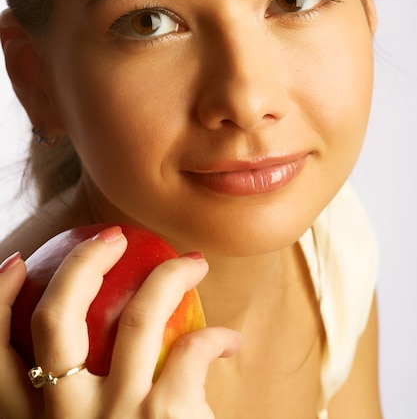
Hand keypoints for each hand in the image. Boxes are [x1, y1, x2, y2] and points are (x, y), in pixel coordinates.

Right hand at [0, 228, 240, 418]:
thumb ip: (62, 410)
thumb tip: (71, 358)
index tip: (19, 262)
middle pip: (55, 318)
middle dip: (82, 263)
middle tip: (112, 237)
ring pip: (135, 318)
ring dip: (170, 276)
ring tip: (193, 262)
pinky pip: (192, 351)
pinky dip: (215, 336)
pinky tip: (228, 338)